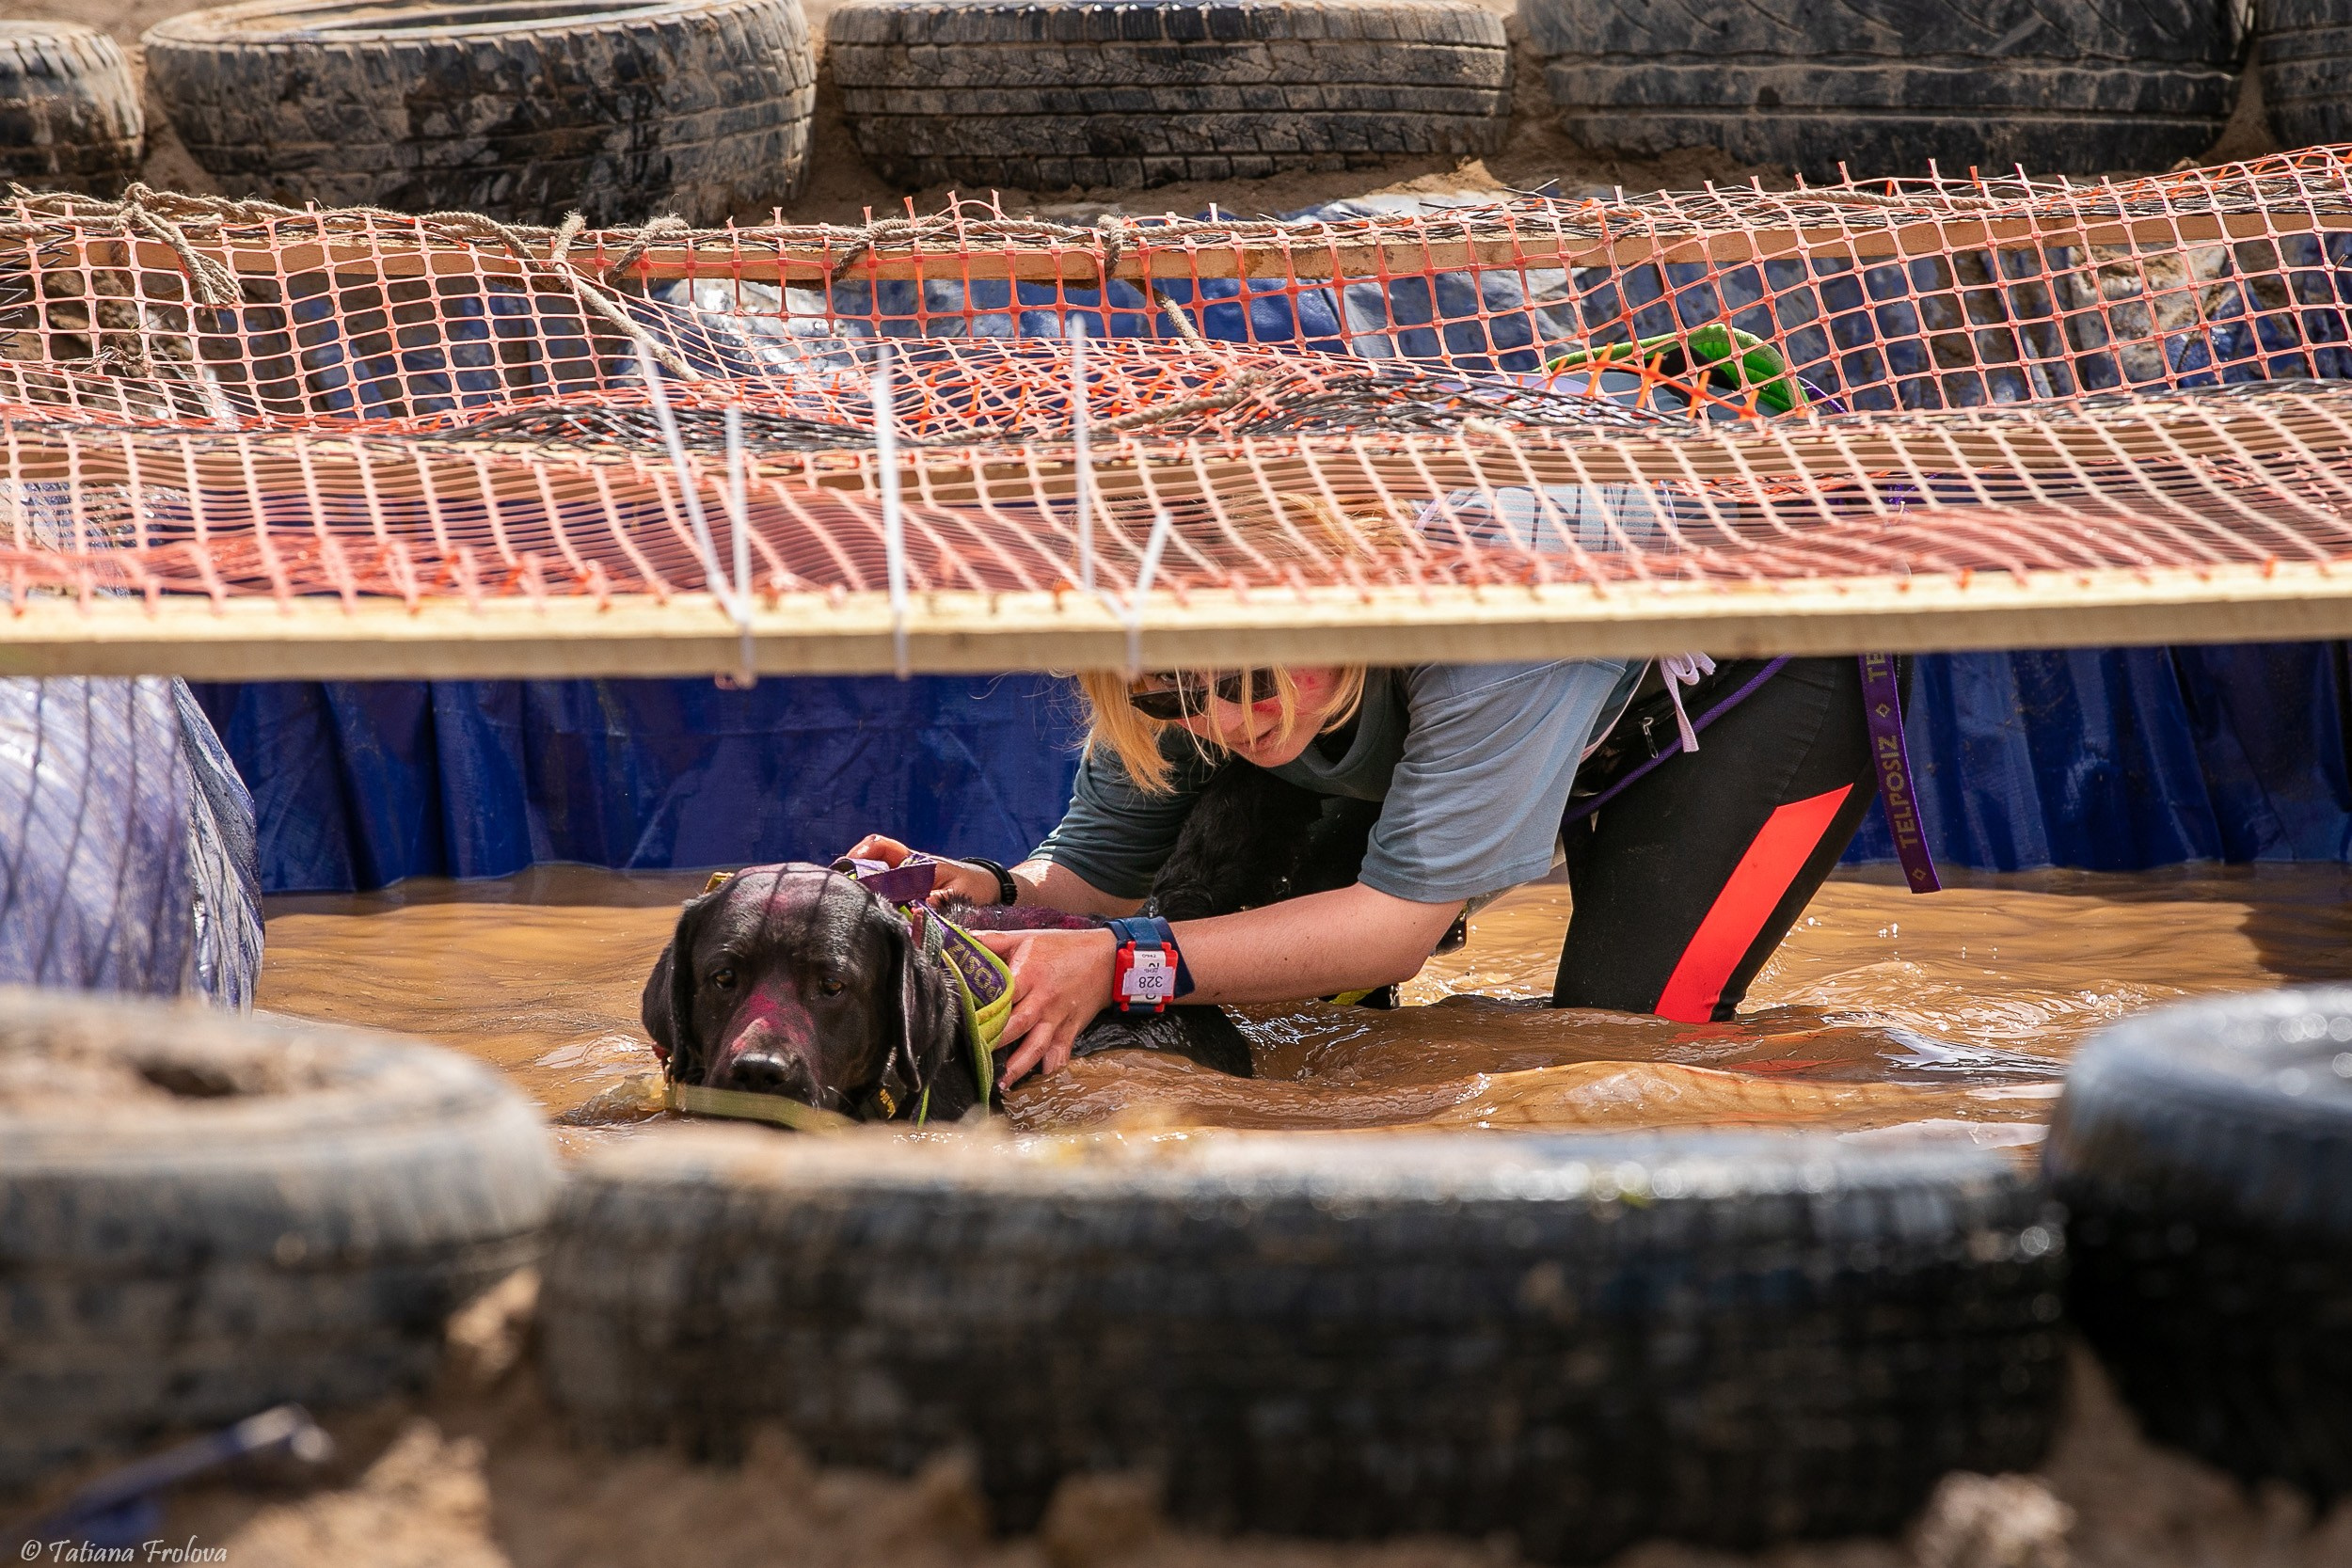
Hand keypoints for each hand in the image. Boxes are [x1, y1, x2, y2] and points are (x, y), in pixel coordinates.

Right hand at [841, 833, 1002, 907]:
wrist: (989, 890)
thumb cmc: (974, 886)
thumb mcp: (959, 893)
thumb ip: (939, 900)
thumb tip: (917, 908)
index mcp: (916, 862)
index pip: (881, 846)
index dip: (861, 853)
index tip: (848, 867)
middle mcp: (905, 870)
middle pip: (869, 863)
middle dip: (852, 874)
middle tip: (840, 891)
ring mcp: (904, 884)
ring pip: (874, 882)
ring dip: (861, 890)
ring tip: (848, 906)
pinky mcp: (907, 899)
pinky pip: (885, 898)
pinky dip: (874, 904)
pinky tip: (867, 919)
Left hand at [975, 927, 1114, 1084]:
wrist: (1110, 958)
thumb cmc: (1065, 947)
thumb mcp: (1027, 937)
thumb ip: (993, 941)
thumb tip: (961, 941)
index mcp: (1029, 974)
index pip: (1002, 996)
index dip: (983, 1010)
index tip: (964, 1022)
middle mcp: (1043, 998)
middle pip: (1017, 1026)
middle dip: (996, 1043)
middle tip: (976, 1057)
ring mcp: (1058, 1016)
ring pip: (1037, 1045)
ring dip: (1020, 1066)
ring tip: (1002, 1082)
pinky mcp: (1071, 1028)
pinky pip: (1061, 1051)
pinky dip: (1053, 1065)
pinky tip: (1041, 1076)